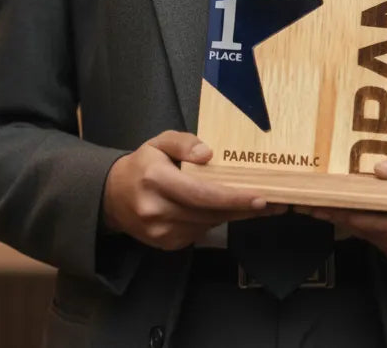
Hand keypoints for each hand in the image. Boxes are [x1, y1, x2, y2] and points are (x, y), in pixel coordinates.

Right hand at [102, 130, 282, 250]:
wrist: (112, 196)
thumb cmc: (143, 164)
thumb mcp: (159, 142)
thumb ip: (184, 142)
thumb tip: (209, 154)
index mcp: (156, 179)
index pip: (201, 194)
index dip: (233, 198)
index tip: (260, 197)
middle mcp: (157, 209)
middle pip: (209, 213)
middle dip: (242, 207)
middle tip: (273, 201)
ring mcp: (160, 232)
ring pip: (207, 225)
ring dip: (231, 215)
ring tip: (255, 204)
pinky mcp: (165, 244)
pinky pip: (199, 233)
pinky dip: (213, 220)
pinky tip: (223, 209)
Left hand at [301, 154, 386, 272]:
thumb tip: (380, 170)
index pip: (381, 220)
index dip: (350, 210)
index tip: (324, 201)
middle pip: (372, 232)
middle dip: (340, 216)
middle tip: (310, 203)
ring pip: (373, 239)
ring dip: (348, 222)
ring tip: (320, 206)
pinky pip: (380, 243)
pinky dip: (363, 228)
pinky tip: (344, 215)